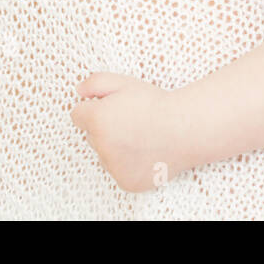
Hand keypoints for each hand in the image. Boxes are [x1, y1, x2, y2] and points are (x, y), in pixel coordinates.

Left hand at [70, 72, 177, 192]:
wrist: (185, 128)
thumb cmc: (155, 103)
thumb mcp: (124, 82)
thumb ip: (95, 82)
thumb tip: (78, 91)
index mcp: (96, 119)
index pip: (77, 115)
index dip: (95, 109)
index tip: (113, 108)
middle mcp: (101, 145)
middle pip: (91, 136)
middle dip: (105, 129)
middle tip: (132, 121)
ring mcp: (113, 167)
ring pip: (105, 155)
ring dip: (116, 148)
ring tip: (141, 137)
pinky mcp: (125, 182)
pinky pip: (119, 172)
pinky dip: (129, 165)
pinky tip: (145, 152)